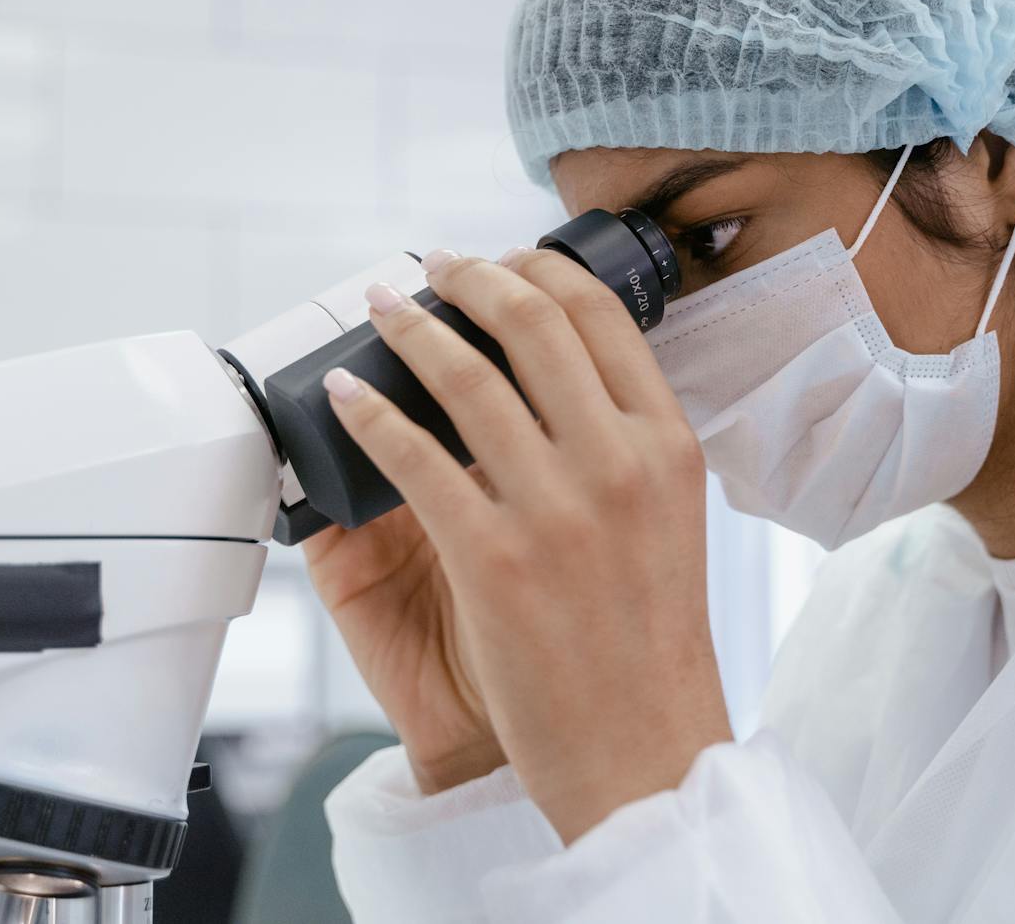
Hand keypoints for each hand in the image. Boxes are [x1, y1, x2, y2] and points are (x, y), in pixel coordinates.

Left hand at [321, 245, 731, 842]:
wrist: (641, 754)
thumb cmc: (650, 644)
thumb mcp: (670, 521)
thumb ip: (625, 448)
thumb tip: (560, 383)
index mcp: (668, 446)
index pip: (600, 318)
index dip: (540, 269)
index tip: (501, 260)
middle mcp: (619, 464)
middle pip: (533, 325)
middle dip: (473, 277)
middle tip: (437, 265)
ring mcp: (556, 511)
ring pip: (467, 379)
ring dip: (412, 330)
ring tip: (384, 308)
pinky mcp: (492, 561)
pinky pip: (414, 459)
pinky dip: (369, 415)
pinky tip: (345, 396)